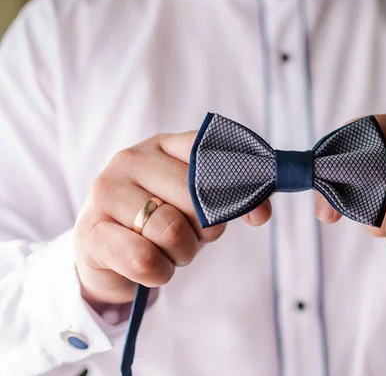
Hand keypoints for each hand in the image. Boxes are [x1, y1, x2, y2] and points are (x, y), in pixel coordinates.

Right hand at [74, 132, 271, 304]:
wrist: (107, 255)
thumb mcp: (199, 206)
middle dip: (206, 229)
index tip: (256, 215)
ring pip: (172, 230)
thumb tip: (261, 211)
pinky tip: (150, 267)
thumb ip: (234, 199)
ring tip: (169, 250)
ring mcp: (107, 191)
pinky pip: (145, 260)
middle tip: (193, 237)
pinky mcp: (91, 230)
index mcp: (164, 145)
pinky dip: (159, 273)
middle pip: (196, 197)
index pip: (212, 153)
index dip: (243, 186)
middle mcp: (132, 159)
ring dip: (182, 253)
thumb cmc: (160, 223)